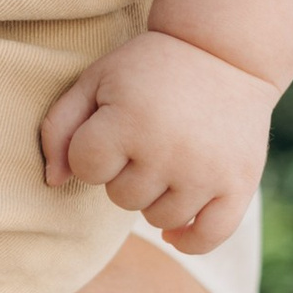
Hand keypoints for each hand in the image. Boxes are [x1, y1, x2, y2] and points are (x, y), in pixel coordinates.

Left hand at [39, 27, 273, 251]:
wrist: (227, 52)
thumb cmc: (150, 68)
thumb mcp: (96, 80)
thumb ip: (60, 126)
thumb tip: (53, 182)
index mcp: (130, 120)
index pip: (87, 168)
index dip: (93, 149)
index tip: (112, 126)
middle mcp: (169, 150)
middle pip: (122, 197)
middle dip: (125, 172)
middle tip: (146, 139)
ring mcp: (207, 172)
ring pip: (159, 218)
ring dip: (155, 198)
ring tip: (166, 162)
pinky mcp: (239, 185)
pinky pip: (208, 237)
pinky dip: (189, 241)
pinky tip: (176, 231)